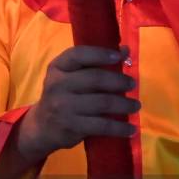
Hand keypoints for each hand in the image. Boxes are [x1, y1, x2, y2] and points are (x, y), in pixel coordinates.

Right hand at [15, 46, 137, 164]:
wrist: (42, 126)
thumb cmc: (62, 96)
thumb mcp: (70, 76)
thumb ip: (94, 63)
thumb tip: (125, 50)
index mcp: (57, 67)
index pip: (78, 54)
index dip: (100, 54)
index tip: (119, 56)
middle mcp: (57, 84)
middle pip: (95, 79)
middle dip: (119, 81)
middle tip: (132, 84)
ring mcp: (63, 106)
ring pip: (103, 102)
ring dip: (124, 104)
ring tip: (135, 105)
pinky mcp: (71, 126)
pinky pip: (102, 125)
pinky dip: (120, 127)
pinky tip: (131, 128)